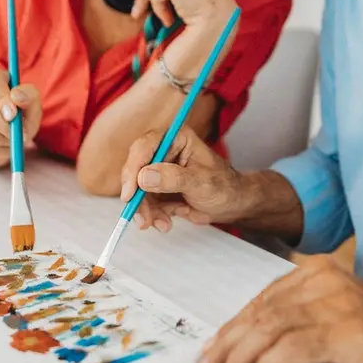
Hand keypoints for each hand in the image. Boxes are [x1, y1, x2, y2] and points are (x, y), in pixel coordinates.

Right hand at [0, 68, 41, 169]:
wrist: (5, 120)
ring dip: (3, 141)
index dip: (3, 101)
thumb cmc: (19, 107)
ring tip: (13, 139)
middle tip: (21, 135)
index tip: (14, 115)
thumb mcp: (30, 97)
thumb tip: (17, 99)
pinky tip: (4, 146)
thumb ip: (28, 95)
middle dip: (5, 126)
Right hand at [119, 126, 247, 231]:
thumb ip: (174, 178)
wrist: (232, 204)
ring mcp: (159, 171)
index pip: (145, 146)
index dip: (134, 168)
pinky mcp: (157, 189)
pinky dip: (152, 215)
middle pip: (136, 169)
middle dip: (138, 197)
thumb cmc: (224, 186)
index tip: (130, 193)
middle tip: (142, 218)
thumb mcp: (202, 182)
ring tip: (162, 224)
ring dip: (146, 210)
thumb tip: (144, 176)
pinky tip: (165, 223)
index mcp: (176, 138)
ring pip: (138, 190)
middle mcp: (164, 152)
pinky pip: (145, 203)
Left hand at [197, 257, 362, 362]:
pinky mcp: (348, 330)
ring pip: (270, 327)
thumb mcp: (335, 328)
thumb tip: (247, 344)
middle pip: (261, 312)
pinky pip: (294, 347)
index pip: (262, 301)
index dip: (232, 327)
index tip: (211, 349)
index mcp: (320, 273)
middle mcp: (326, 280)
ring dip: (241, 357)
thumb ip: (298, 325)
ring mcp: (338, 302)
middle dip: (229, 343)